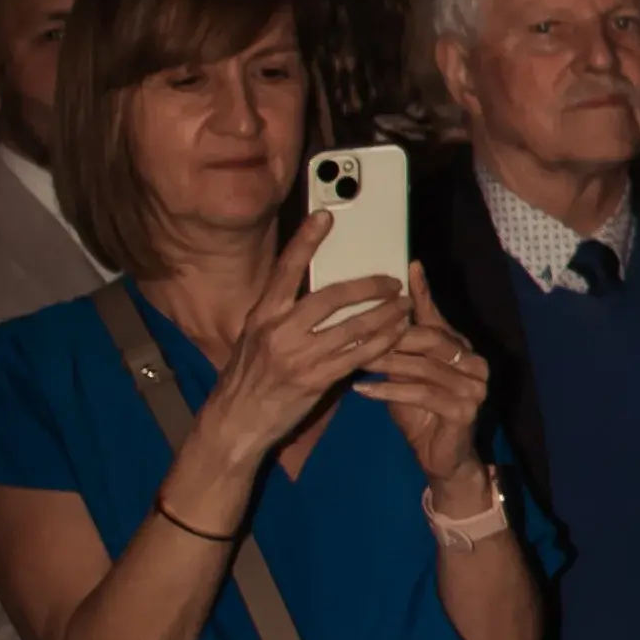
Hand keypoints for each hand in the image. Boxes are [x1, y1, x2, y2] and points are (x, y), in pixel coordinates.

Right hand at [198, 215, 402, 474]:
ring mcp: (298, 357)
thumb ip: (281, 314)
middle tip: (391, 281)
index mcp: (262, 314)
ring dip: (383, 315)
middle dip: (367, 287)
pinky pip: (357, 357)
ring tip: (403, 306)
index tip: (324, 217)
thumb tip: (310, 290)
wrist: (236, 422)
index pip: (286, 269)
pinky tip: (396, 335)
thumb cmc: (248, 377)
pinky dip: (380, 344)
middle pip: (330, 297)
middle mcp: (279, 331)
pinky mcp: (315, 380)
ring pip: (352, 328)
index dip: (306, 241)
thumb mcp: (254, 337)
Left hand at [350, 263, 498, 489]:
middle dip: (392, 337)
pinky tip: (362, 390)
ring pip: (423, 367)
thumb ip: (402, 342)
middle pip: (430, 340)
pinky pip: (421, 394)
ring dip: (386, 364)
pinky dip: (388, 391)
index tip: (409, 266)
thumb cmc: (421, 411)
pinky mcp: (465, 411)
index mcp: (463, 348)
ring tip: (355, 361)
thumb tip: (382, 308)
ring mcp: (474, 388)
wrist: (443, 458)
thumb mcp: (407, 372)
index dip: (424, 293)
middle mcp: (475, 363)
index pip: (438, 317)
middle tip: (357, 334)